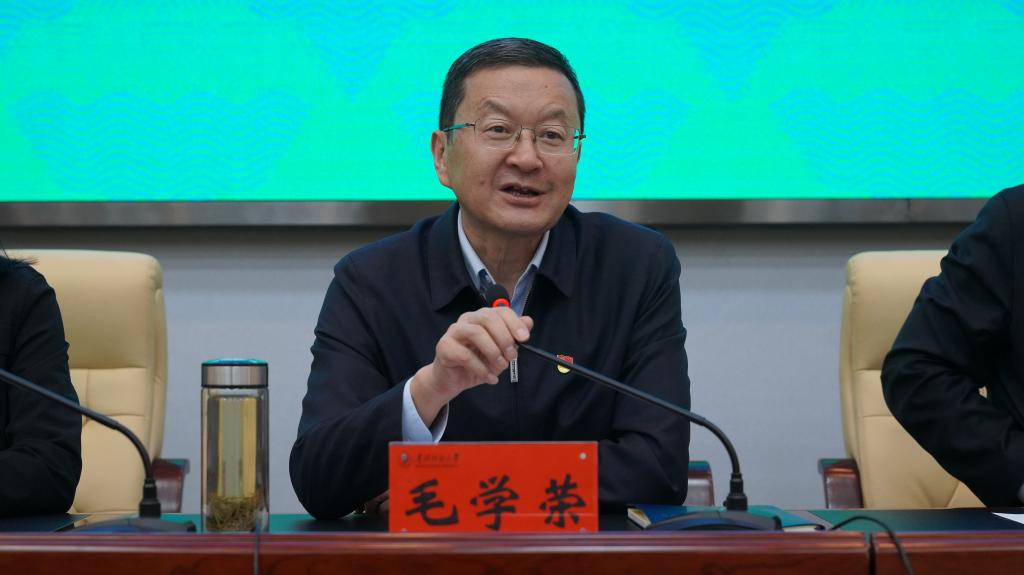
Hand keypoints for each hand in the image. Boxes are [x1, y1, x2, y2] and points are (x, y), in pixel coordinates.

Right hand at [411, 307, 532, 424]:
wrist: (453, 380)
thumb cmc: (477, 363)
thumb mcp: (501, 351)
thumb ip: (513, 337)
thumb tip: (528, 322)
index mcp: (482, 317)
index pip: (500, 311)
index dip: (514, 323)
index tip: (524, 338)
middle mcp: (468, 319)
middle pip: (488, 318)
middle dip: (504, 337)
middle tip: (512, 356)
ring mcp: (454, 331)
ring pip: (476, 333)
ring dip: (493, 352)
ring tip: (501, 367)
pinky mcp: (444, 346)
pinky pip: (465, 355)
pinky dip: (481, 369)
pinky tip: (489, 378)